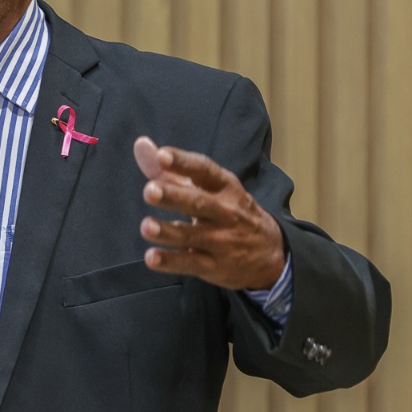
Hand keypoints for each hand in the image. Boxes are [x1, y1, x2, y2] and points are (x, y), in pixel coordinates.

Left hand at [134, 135, 284, 290]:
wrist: (270, 254)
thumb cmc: (229, 211)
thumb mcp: (209, 188)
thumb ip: (171, 170)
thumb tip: (141, 145)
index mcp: (224, 186)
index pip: (204, 170)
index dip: (183, 162)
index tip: (162, 155)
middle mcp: (226, 211)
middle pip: (199, 202)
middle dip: (174, 196)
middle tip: (149, 190)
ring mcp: (222, 241)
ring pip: (192, 235)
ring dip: (168, 231)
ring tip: (146, 226)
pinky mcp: (215, 266)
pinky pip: (191, 264)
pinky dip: (171, 262)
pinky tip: (152, 257)